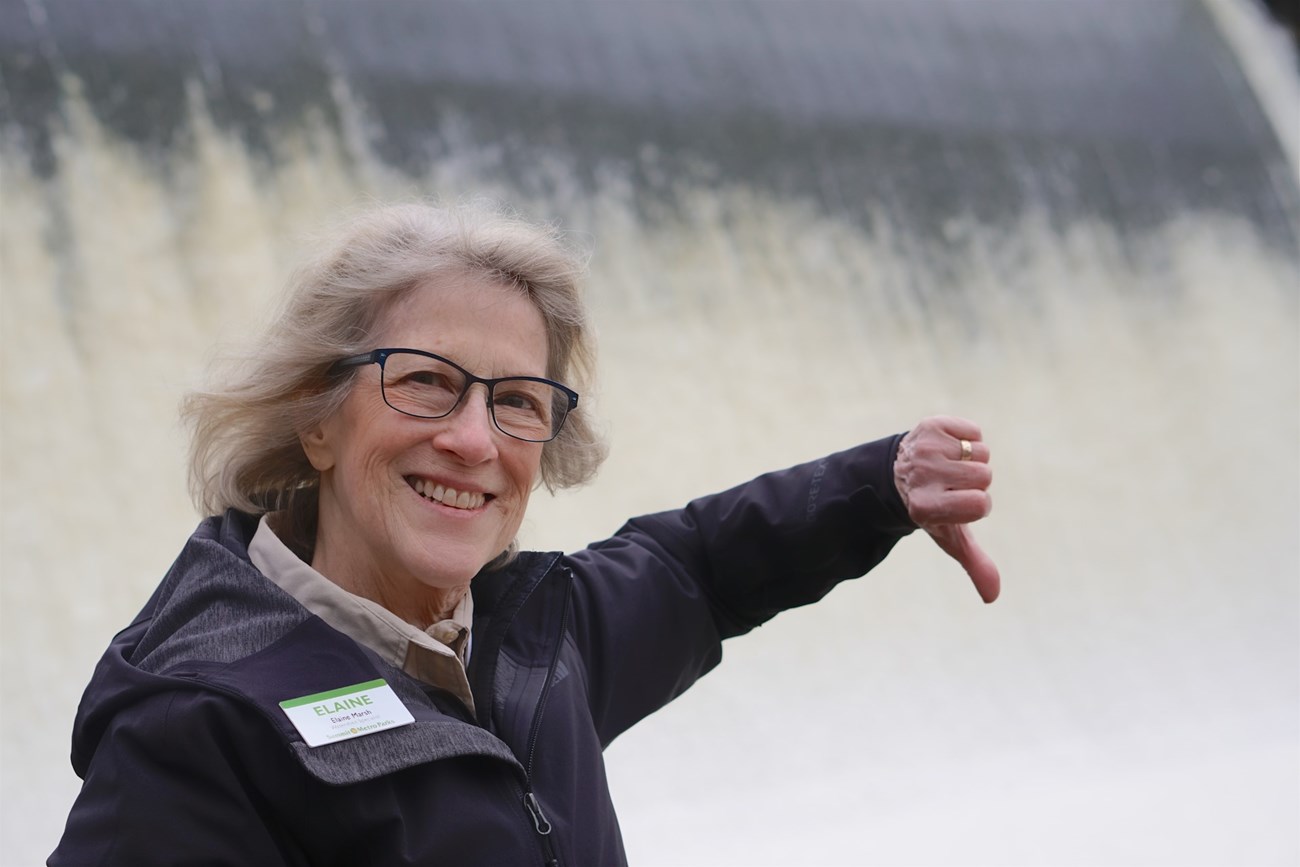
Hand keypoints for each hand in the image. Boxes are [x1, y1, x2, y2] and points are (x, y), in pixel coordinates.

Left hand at [893, 416, 999, 602]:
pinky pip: (973, 430)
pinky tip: (949, 449)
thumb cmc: (934, 509)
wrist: (900, 472)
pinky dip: (968, 438)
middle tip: (952, 484)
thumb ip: (974, 564)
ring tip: (949, 466)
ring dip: (973, 460)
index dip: (978, 505)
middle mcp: (922, 476)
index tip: (960, 505)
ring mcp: (925, 448)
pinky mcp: (930, 425)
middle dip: (976, 481)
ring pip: (981, 452)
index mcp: (925, 507)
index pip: (980, 504)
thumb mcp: (951, 537)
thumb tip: (993, 597)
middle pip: (984, 476)